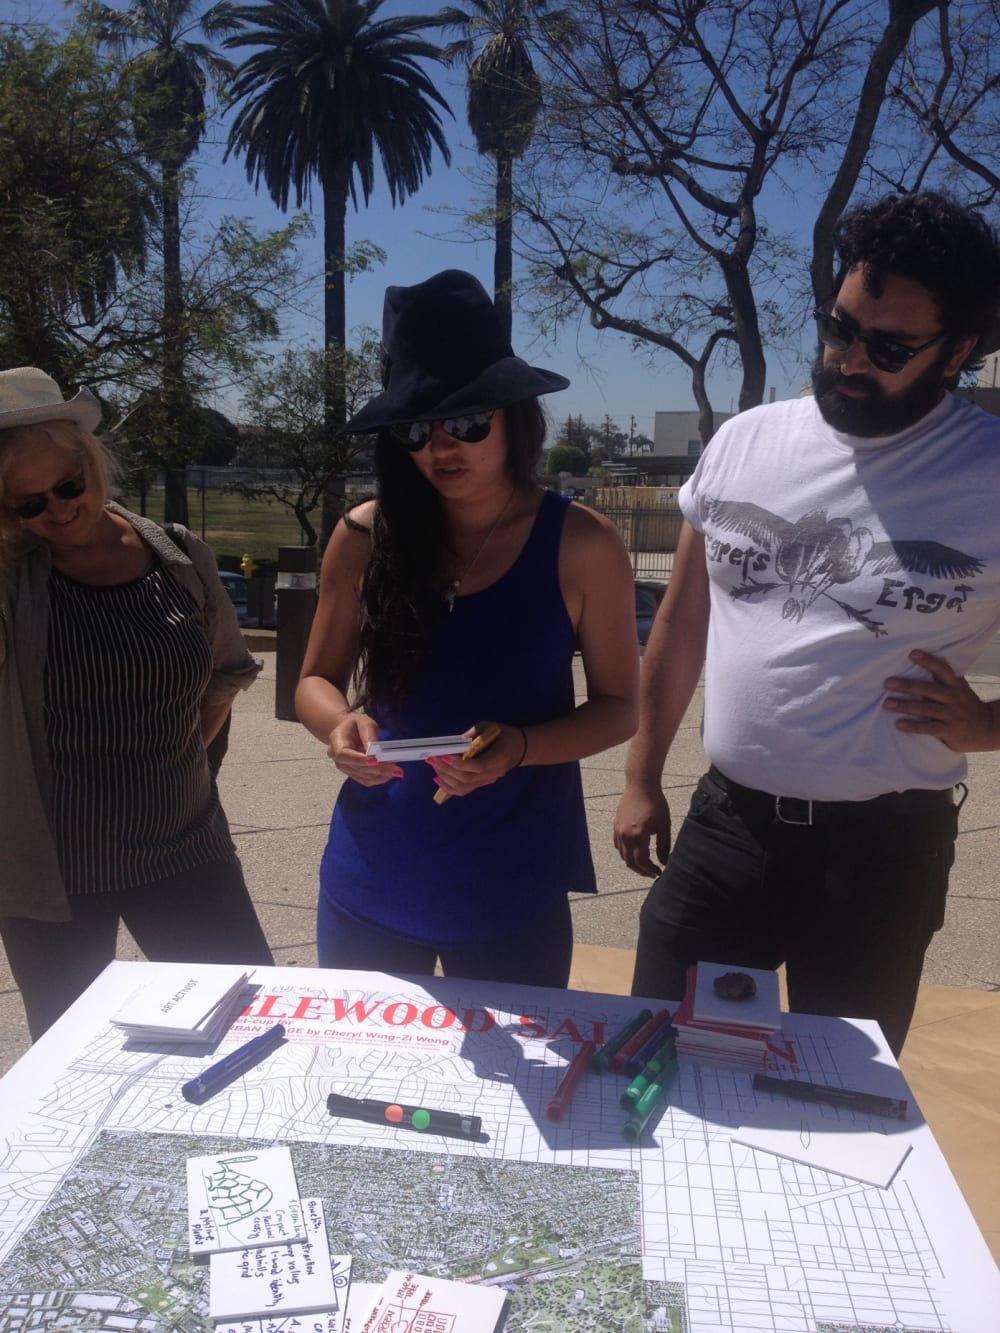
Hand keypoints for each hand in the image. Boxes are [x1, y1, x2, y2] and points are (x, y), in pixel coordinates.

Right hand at [327, 713, 402, 784]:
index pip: (344, 755)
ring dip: (380, 775)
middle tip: (395, 768)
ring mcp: (345, 768)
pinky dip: (378, 778)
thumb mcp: (364, 723)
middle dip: (376, 769)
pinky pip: (365, 780)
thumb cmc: (356, 725)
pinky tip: (389, 774)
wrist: (348, 731)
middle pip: (356, 768)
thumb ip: (369, 736)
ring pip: (362, 776)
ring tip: (396, 770)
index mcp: (337, 742)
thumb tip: (375, 751)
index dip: (359, 760)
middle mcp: (337, 758)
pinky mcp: (353, 774)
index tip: (376, 761)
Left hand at [425, 721, 524, 798]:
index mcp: (500, 757)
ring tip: (434, 765)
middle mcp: (494, 773)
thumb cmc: (504, 735)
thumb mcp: (490, 727)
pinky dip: (448, 786)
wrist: (518, 749)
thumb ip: (473, 734)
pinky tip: (438, 778)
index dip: (460, 764)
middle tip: (433, 758)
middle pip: (467, 778)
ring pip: (463, 787)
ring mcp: (487, 781)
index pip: (479, 766)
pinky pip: (463, 790)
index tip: (445, 756)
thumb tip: (454, 743)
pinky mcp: (481, 784)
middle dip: (446, 769)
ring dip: (445, 777)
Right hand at [613, 785, 671, 876]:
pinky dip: (625, 853)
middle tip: (652, 873)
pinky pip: (618, 845)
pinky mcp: (616, 826)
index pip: (641, 861)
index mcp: (638, 836)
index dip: (650, 870)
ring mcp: (618, 831)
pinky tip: (634, 852)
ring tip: (645, 864)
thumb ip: (663, 845)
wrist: (641, 785)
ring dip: (633, 863)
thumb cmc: (656, 803)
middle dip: (641, 870)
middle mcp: (625, 835)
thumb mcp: (664, 825)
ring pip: (622, 855)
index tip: (659, 873)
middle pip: (629, 862)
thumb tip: (664, 862)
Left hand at [883, 649, 998, 752]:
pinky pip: (929, 728)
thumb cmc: (964, 705)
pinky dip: (913, 726)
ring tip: (886, 704)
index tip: (912, 653)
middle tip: (887, 682)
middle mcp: (953, 698)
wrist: (986, 728)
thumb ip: (941, 680)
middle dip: (907, 686)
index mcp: (954, 685)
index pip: (942, 669)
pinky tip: (899, 724)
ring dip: (905, 706)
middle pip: (928, 689)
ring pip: (925, 709)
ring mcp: (951, 714)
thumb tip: (915, 664)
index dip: (928, 661)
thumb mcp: (957, 689)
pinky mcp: (949, 730)